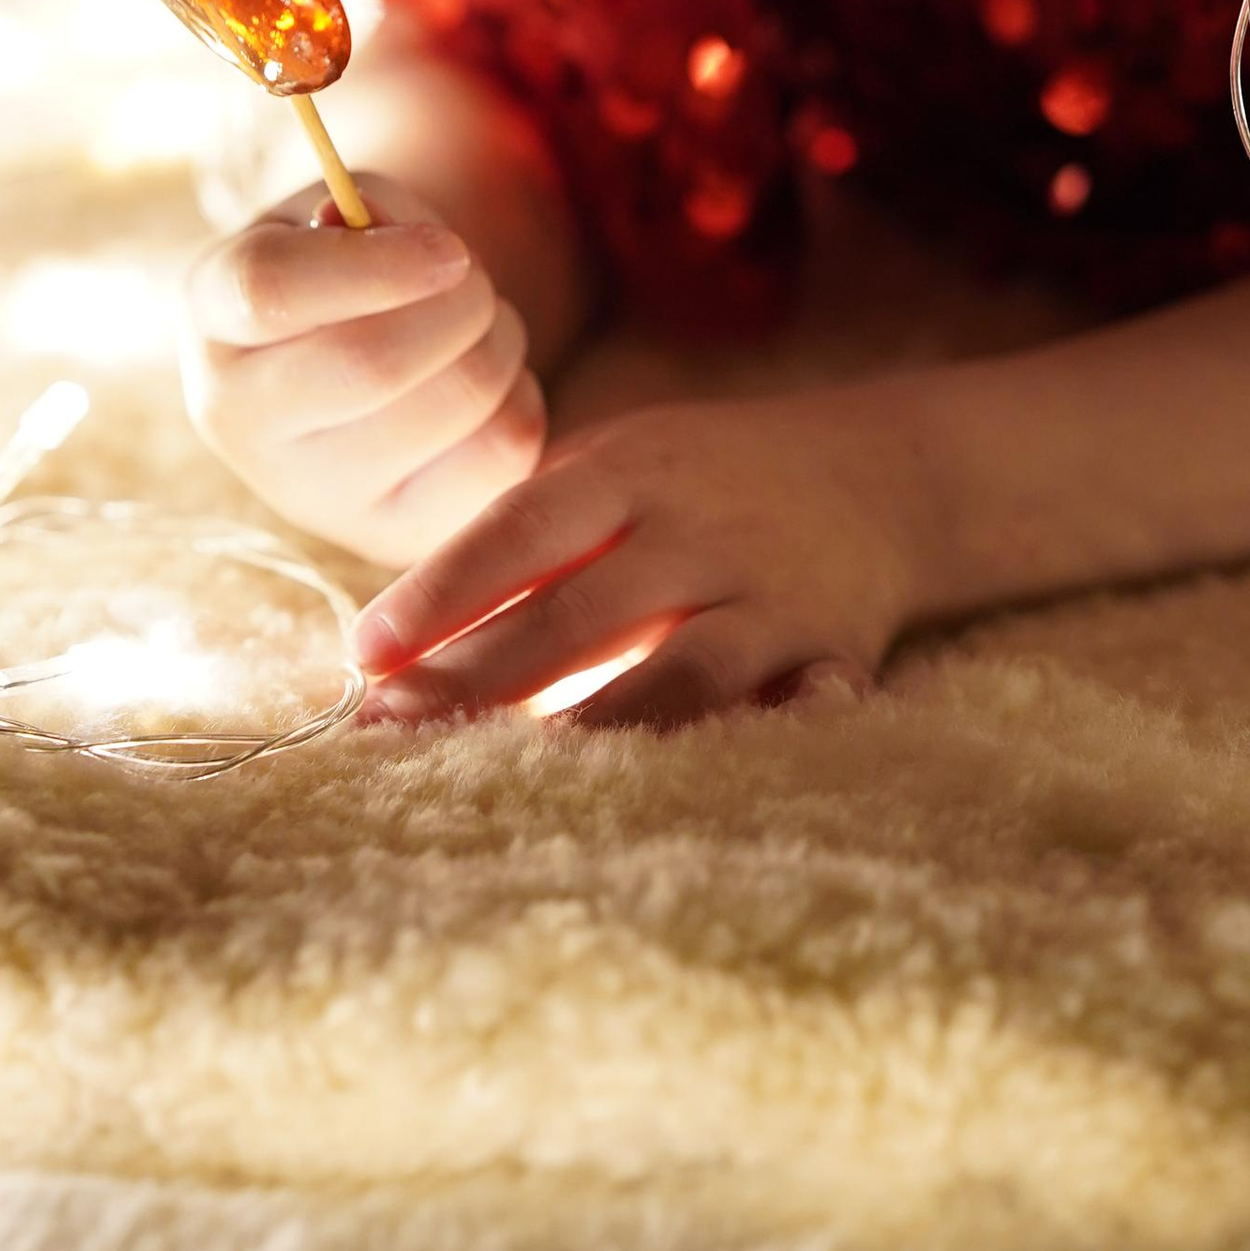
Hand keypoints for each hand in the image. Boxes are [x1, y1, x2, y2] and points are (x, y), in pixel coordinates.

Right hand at [183, 171, 546, 569]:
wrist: (354, 365)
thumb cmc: (348, 267)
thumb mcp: (343, 213)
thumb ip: (370, 207)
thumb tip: (413, 244)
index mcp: (212, 313)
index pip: (269, 289)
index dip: (378, 265)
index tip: (450, 249)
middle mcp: (238, 419)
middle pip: (372, 361)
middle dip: (459, 302)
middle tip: (472, 278)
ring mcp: (313, 495)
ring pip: (454, 401)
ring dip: (499, 339)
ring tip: (477, 324)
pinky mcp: (395, 534)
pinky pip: (501, 452)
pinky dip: (518, 397)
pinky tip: (482, 387)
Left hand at [348, 386, 918, 730]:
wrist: (883, 473)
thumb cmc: (707, 484)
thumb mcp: (620, 472)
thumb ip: (531, 536)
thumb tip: (402, 635)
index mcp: (632, 474)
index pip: (521, 528)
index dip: (443, 589)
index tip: (366, 653)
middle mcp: (696, 532)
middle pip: (579, 612)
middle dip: (480, 678)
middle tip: (392, 735)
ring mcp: (768, 595)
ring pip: (680, 673)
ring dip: (601, 727)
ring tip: (521, 778)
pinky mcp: (833, 652)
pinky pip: (802, 705)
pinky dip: (775, 735)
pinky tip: (723, 776)